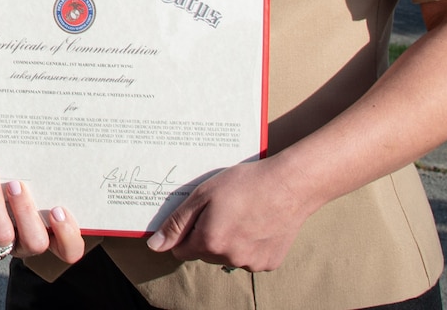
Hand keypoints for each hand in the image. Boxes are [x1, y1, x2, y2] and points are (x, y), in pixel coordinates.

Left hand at [0, 170, 83, 264]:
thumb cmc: (16, 181)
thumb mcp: (34, 180)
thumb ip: (45, 170)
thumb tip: (59, 129)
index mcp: (50, 233)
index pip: (71, 250)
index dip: (67, 235)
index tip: (57, 209)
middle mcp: (26, 245)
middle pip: (35, 242)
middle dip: (25, 212)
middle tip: (15, 184)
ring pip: (0, 237)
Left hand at [144, 160, 304, 271]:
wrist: (290, 185)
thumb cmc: (245, 183)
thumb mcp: (204, 194)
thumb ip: (177, 222)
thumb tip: (155, 246)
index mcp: (208, 241)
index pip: (181, 250)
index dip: (187, 231)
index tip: (199, 215)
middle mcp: (228, 258)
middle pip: (205, 253)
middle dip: (208, 235)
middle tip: (224, 209)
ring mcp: (251, 263)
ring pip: (228, 256)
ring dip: (230, 241)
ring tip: (244, 214)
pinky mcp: (269, 263)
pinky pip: (250, 258)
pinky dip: (251, 245)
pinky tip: (259, 223)